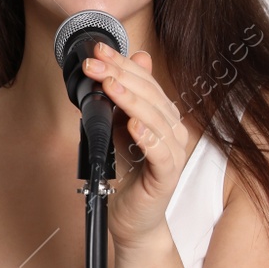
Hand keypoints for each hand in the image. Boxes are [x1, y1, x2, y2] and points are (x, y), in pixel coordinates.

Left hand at [82, 42, 190, 249]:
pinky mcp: (167, 177)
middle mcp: (173, 131)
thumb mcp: (117, 129)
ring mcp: (173, 153)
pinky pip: (161, 154)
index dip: (121, 64)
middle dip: (120, 76)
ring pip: (158, 120)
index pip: (144, 82)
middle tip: (95, 63)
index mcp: (163, 116)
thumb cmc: (127, 172)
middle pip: (150, 96)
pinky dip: (148, 137)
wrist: (131, 217)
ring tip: (110, 86)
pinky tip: (133, 125)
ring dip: (132, 101)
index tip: (97, 50)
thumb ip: (121, 99)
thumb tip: (130, 61)